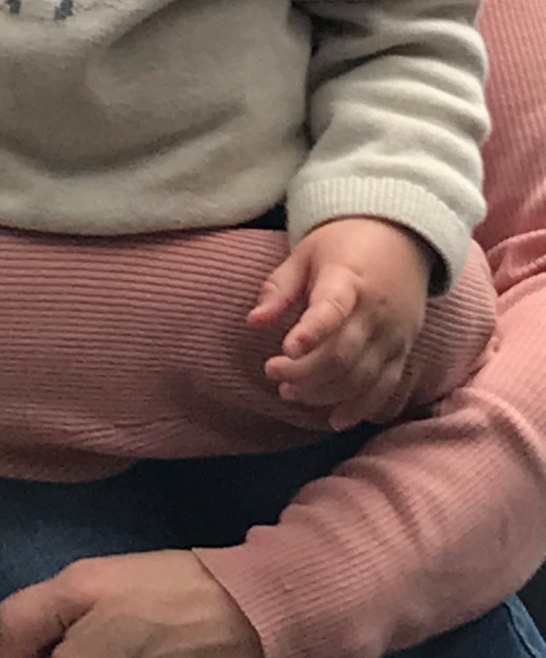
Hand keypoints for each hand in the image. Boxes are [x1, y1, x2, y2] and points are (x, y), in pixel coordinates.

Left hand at [248, 216, 433, 428]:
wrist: (403, 237)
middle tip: (272, 373)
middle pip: (343, 354)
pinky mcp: (403, 350)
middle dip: (305, 373)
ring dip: (325, 393)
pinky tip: (335, 420)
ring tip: (290, 393)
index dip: (311, 332)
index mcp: (348, 279)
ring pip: (362, 377)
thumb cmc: (343, 244)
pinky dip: (361, 407)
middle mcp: (376, 311)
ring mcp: (394, 334)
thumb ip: (279, 288)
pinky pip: (386, 387)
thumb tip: (253, 322)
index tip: (285, 348)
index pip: (332, 309)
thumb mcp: (305, 253)